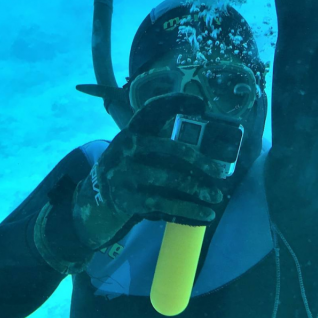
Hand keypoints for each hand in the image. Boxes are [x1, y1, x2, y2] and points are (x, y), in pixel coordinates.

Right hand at [72, 94, 227, 249]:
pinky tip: (206, 214)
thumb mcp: (138, 148)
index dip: (175, 103)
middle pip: (170, 148)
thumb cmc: (132, 166)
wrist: (98, 194)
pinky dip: (189, 210)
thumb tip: (206, 139)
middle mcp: (127, 148)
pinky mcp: (129, 199)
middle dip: (200, 160)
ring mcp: (126, 174)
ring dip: (199, 189)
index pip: (152, 110)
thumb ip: (162, 141)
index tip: (201, 104)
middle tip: (219, 172)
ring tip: (217, 197)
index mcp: (132, 131)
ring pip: (171, 179)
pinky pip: (165, 204)